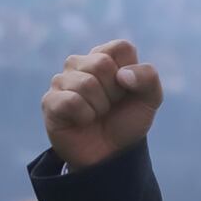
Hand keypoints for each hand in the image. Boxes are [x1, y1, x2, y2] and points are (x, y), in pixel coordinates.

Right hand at [41, 39, 163, 169]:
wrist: (111, 152)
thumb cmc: (127, 120)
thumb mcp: (150, 99)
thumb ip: (148, 77)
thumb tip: (122, 75)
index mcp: (105, 56)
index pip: (121, 47)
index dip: (131, 73)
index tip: (127, 89)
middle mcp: (81, 63)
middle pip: (102, 63)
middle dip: (115, 91)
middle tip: (111, 105)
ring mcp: (62, 81)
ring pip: (87, 83)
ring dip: (101, 106)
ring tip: (97, 113)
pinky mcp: (50, 101)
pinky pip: (71, 101)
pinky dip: (86, 116)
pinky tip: (84, 120)